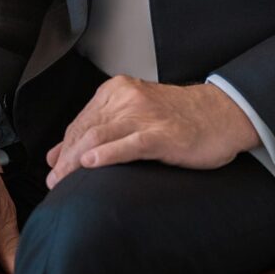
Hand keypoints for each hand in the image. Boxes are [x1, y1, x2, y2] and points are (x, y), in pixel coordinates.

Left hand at [45, 76, 258, 187]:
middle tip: (53, 183)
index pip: (81, 121)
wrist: (222, 114)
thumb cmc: (178, 119)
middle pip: (86, 129)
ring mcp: (145, 115)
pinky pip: (129, 144)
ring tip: (63, 180)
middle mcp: (128, 98)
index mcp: (117, 90)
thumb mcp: (133, 118)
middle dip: (65, 158)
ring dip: (76, 160)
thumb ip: (96, 131)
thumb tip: (55, 155)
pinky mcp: (163, 134)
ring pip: (100, 135)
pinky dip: (107, 153)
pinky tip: (92, 164)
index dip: (63, 147)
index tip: (52, 169)